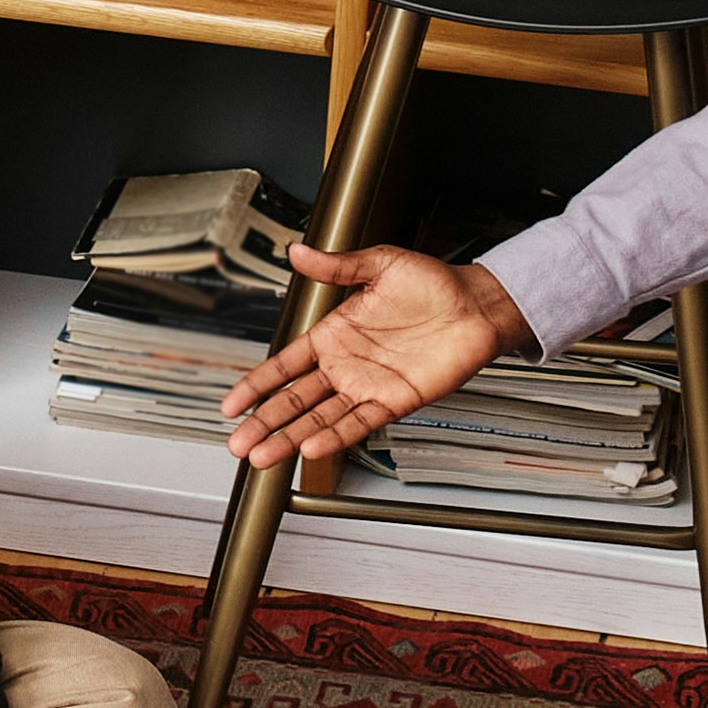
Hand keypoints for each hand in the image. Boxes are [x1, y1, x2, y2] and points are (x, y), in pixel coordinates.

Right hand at [218, 246, 520, 467]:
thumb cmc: (432, 284)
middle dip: (264, 423)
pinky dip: (334, 437)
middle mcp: (345, 366)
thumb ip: (336, 266)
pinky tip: (310, 448)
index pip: (284, 366)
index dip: (257, 385)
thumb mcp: (379, 264)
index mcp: (333, 335)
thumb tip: (298, 252)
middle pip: (294, 401)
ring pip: (319, 419)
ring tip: (262, 456)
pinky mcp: (394, 401)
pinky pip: (358, 423)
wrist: (474, 305)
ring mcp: (367, 386)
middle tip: (238, 444)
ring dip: (290, 439)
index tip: (232, 405)